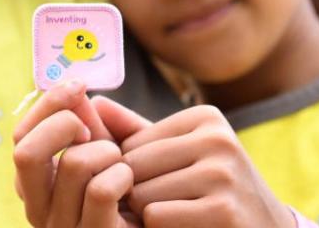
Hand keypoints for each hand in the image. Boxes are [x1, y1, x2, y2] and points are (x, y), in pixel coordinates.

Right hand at [12, 82, 149, 226]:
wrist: (163, 222)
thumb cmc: (133, 189)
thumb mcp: (109, 150)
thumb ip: (91, 123)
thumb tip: (77, 92)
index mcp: (34, 184)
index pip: (20, 135)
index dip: (48, 104)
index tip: (79, 87)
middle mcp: (38, 209)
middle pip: (25, 152)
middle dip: (63, 124)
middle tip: (90, 130)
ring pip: (73, 164)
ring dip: (107, 151)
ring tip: (122, 164)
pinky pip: (100, 191)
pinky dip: (122, 175)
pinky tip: (130, 183)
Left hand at [121, 105, 295, 227]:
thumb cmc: (212, 191)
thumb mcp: (180, 155)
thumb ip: (135, 132)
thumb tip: (93, 102)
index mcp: (205, 118)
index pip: (130, 144)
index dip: (132, 174)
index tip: (162, 186)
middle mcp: (217, 140)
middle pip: (132, 168)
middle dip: (135, 195)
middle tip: (164, 206)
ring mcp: (223, 174)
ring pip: (141, 195)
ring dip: (148, 215)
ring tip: (177, 216)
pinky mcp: (224, 210)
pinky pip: (156, 216)